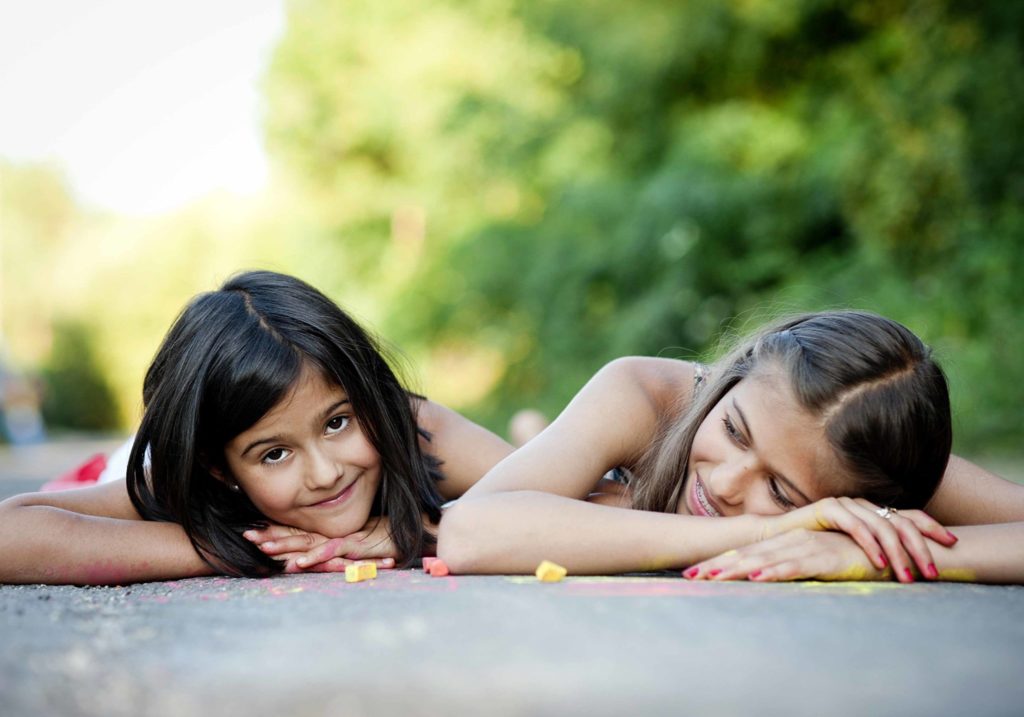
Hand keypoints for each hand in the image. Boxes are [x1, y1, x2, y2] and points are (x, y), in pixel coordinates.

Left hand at [243, 520, 395, 572]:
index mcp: (330, 535)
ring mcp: (344, 539)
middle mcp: (333, 535)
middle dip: (272, 536)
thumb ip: (337, 552)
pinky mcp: (357, 546)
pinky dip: (316, 556)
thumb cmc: (385, 541)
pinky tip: (300, 562)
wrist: (413, 534)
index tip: (251, 533)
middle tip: (247, 536)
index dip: (275, 531)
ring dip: (287, 545)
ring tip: (265, 549)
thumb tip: (313, 558)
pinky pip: (332, 551)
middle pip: (297, 535)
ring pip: (310, 542)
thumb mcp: (356, 548)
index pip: (298, 532)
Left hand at [685, 529, 888, 581]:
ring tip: (712, 578)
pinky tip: (757, 577)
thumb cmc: (851, 558)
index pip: (746, 554)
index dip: (719, 564)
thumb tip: (765, 583)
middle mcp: (790, 543)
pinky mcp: (824, 557)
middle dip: (717, 567)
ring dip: (737, 569)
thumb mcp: (815, 565)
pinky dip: (775, 571)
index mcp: (785, 544)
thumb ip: (791, 570)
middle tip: (689, 578)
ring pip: (764, 560)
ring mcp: (806, 548)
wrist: (888, 549)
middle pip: (747, 556)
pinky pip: (796, 565)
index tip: (692, 575)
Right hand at [761, 497, 957, 582]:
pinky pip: (856, 527)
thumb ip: (875, 552)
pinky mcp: (828, 509)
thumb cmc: (813, 548)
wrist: (775, 538)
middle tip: (933, 574)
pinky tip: (880, 564)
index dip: (932, 527)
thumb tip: (909, 569)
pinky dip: (870, 545)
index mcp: (871, 511)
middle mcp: (862, 504)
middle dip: (920, 549)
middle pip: (901, 522)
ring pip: (882, 526)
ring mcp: (845, 504)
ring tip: (908, 577)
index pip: (909, 515)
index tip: (953, 545)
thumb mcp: (851, 551)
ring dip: (899, 554)